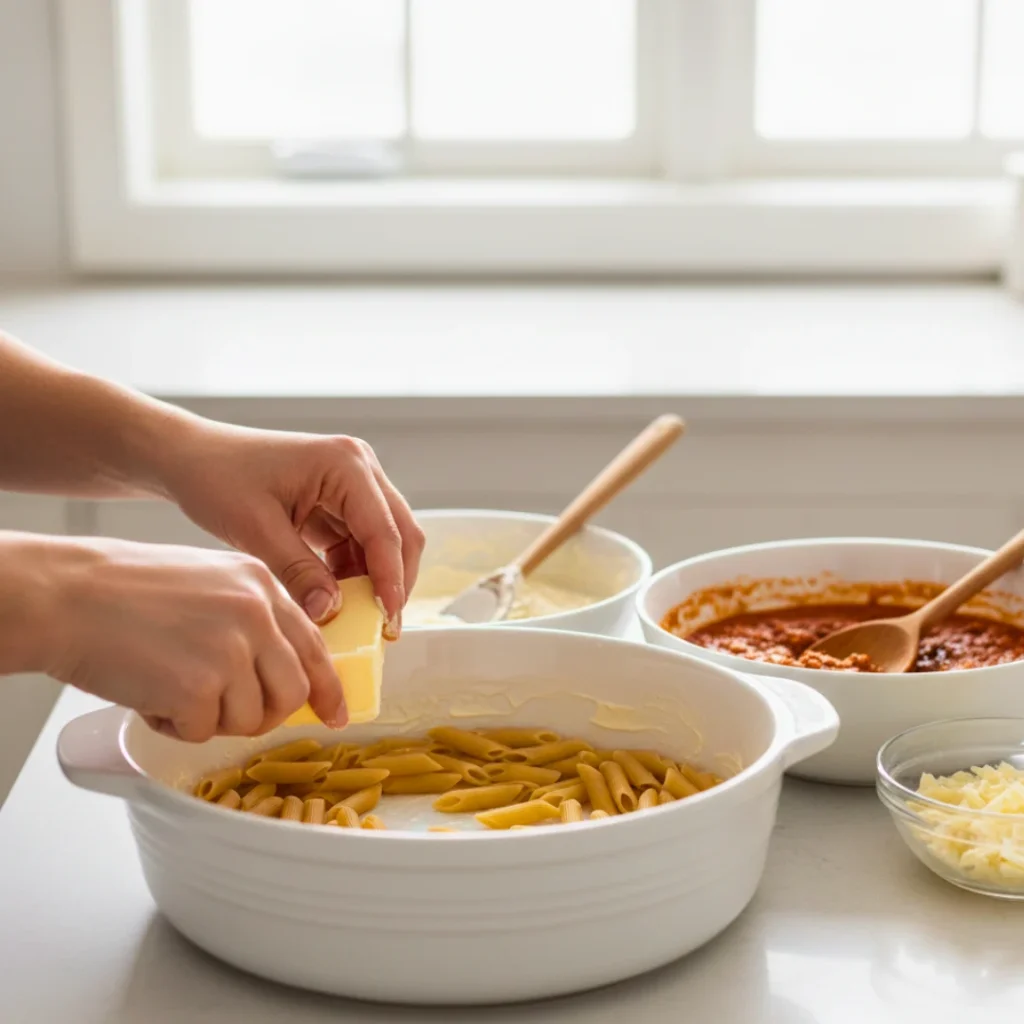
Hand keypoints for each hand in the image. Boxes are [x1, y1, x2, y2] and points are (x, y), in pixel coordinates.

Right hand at [40, 538, 345, 739]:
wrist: (67, 595)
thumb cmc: (124, 590)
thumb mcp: (210, 582)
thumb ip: (252, 618)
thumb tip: (278, 668)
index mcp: (261, 584)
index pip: (314, 645)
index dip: (326, 686)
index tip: (335, 712)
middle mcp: (257, 614)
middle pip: (291, 692)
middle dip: (264, 714)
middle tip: (224, 710)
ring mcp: (232, 650)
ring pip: (250, 718)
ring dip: (211, 718)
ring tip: (171, 686)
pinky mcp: (199, 686)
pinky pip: (202, 731)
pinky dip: (174, 724)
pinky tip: (149, 692)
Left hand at [160, 423, 423, 634]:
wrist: (191, 457)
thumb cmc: (217, 478)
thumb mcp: (256, 529)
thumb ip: (298, 571)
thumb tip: (332, 612)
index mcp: (345, 465)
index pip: (384, 531)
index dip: (391, 580)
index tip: (387, 622)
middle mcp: (359, 468)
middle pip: (400, 533)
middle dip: (394, 581)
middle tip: (382, 628)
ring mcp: (353, 483)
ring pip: (385, 541)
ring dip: (374, 579)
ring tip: (356, 619)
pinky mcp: (341, 501)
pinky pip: (361, 543)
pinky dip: (353, 572)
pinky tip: (335, 598)